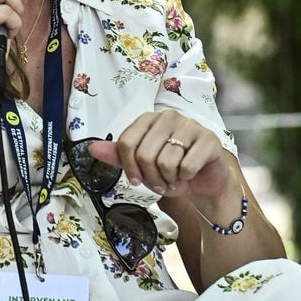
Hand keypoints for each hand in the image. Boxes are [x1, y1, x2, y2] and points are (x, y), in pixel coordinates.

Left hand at [89, 110, 230, 198]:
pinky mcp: (208, 140)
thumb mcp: (142, 164)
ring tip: (175, 179)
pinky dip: (185, 179)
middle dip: (151, 178)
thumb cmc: (171, 170)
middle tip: (160, 184)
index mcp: (148, 119)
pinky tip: (189, 176)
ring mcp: (190, 125)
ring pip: (166, 162)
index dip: (129, 167)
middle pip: (145, 154)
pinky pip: (187, 166)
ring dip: (169, 181)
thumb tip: (91, 148)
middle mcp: (168, 116)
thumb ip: (118, 155)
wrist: (205, 181)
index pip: (126, 142)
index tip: (136, 180)